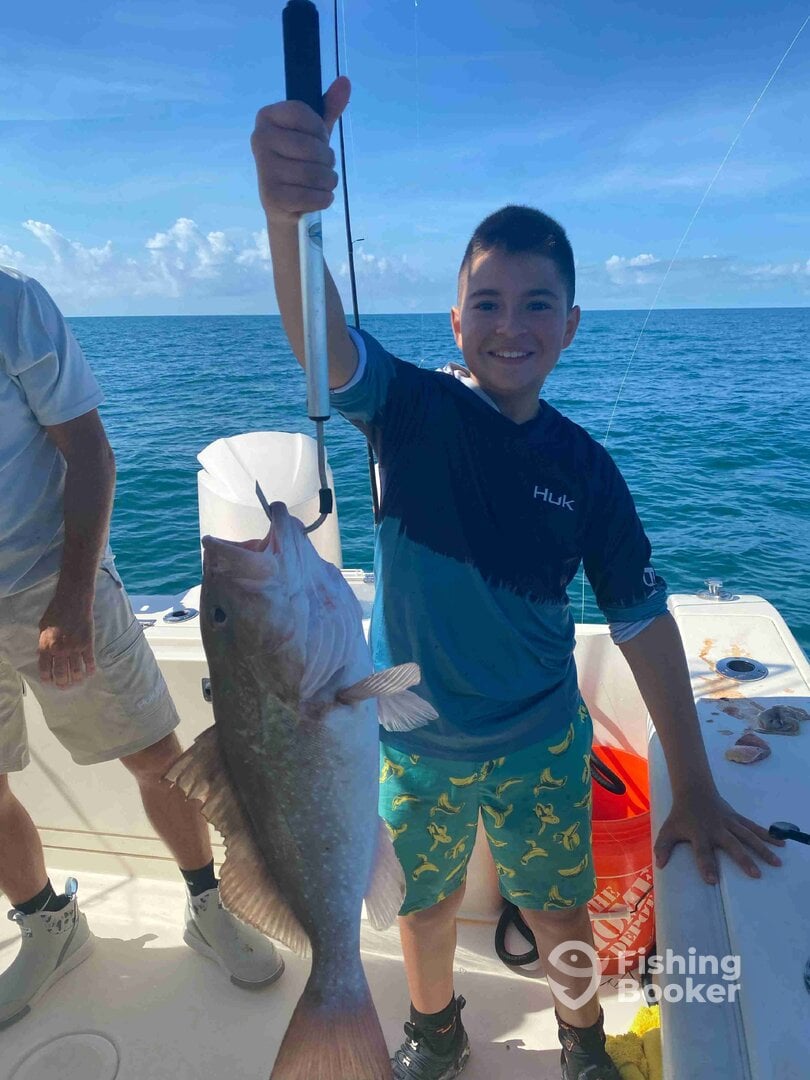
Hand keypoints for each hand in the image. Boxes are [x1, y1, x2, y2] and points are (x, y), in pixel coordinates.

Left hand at [38, 593, 95, 689]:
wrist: (73, 601)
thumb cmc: (55, 611)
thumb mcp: (43, 627)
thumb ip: (44, 642)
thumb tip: (44, 653)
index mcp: (46, 646)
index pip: (45, 668)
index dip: (47, 678)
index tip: (50, 681)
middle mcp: (60, 650)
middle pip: (61, 673)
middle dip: (62, 683)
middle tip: (64, 686)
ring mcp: (75, 648)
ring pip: (76, 670)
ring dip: (76, 679)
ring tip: (77, 682)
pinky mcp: (87, 644)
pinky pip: (89, 661)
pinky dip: (90, 669)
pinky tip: (90, 673)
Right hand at [251, 76, 350, 222]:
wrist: (285, 206)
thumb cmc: (300, 163)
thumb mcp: (314, 134)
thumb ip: (328, 108)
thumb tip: (345, 81)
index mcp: (266, 116)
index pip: (301, 112)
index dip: (320, 130)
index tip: (319, 140)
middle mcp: (259, 138)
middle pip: (311, 146)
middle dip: (328, 160)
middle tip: (324, 167)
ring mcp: (263, 168)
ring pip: (314, 173)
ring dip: (329, 181)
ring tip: (322, 183)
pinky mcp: (271, 196)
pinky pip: (311, 195)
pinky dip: (323, 198)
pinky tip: (317, 197)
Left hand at [654, 788, 783, 883]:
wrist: (694, 790)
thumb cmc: (681, 814)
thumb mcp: (668, 829)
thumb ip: (663, 847)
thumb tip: (659, 866)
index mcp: (699, 833)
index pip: (701, 852)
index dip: (705, 866)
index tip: (712, 881)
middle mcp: (716, 828)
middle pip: (731, 844)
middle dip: (742, 859)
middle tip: (755, 874)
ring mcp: (729, 823)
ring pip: (748, 836)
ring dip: (762, 849)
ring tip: (776, 863)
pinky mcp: (737, 819)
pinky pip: (754, 828)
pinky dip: (768, 836)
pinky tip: (781, 844)